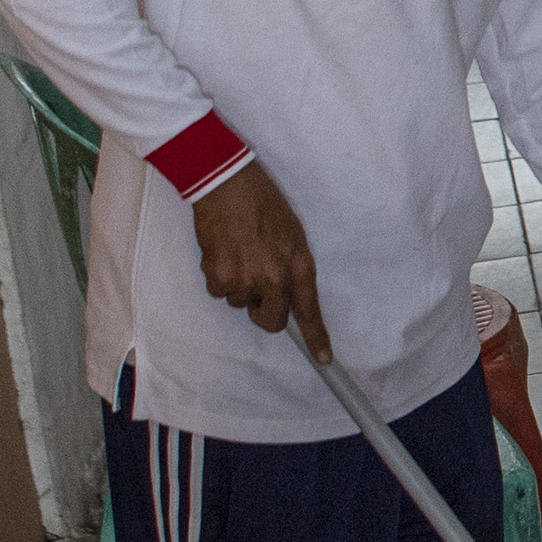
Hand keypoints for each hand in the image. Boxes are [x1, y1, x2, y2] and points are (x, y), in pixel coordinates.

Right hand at [191, 164, 326, 356]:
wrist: (226, 183)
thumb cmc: (262, 203)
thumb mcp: (292, 234)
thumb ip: (292, 267)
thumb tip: (287, 295)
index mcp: (298, 264)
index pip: (309, 310)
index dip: (317, 338)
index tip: (324, 359)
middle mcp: (274, 277)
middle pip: (270, 320)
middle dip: (263, 310)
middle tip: (258, 283)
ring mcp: (245, 279)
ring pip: (240, 303)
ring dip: (239, 285)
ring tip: (240, 251)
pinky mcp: (218, 275)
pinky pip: (218, 291)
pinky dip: (219, 276)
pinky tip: (223, 251)